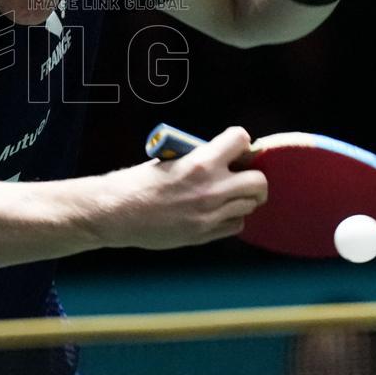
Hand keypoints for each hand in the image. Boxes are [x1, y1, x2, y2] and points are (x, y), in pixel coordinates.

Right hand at [106, 127, 267, 249]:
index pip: (241, 140)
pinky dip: (230, 218)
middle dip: (253, 177)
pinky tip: (215, 213)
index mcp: (200, 162)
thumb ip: (197, 159)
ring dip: (242, 198)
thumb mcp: (168, 159)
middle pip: (258, 181)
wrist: (117, 212)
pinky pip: (235, 225)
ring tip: (226, 196)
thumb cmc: (137, 183)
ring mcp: (210, 214)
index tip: (236, 148)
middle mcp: (212, 188)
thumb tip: (220, 158)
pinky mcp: (204, 234)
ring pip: (250, 205)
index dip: (240, 142)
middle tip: (243, 177)